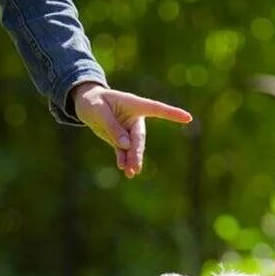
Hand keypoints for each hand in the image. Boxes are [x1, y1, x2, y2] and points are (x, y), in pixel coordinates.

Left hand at [72, 82, 191, 177]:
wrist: (86, 105)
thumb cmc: (94, 101)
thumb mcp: (100, 111)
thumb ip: (113, 127)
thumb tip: (126, 145)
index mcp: (135, 104)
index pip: (157, 109)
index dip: (172, 114)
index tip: (188, 118)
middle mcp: (135, 118)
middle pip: (139, 137)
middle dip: (137, 152)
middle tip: (135, 167)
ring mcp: (128, 130)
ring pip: (133, 147)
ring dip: (132, 160)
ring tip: (131, 173)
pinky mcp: (120, 139)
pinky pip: (123, 152)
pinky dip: (123, 160)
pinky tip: (124, 169)